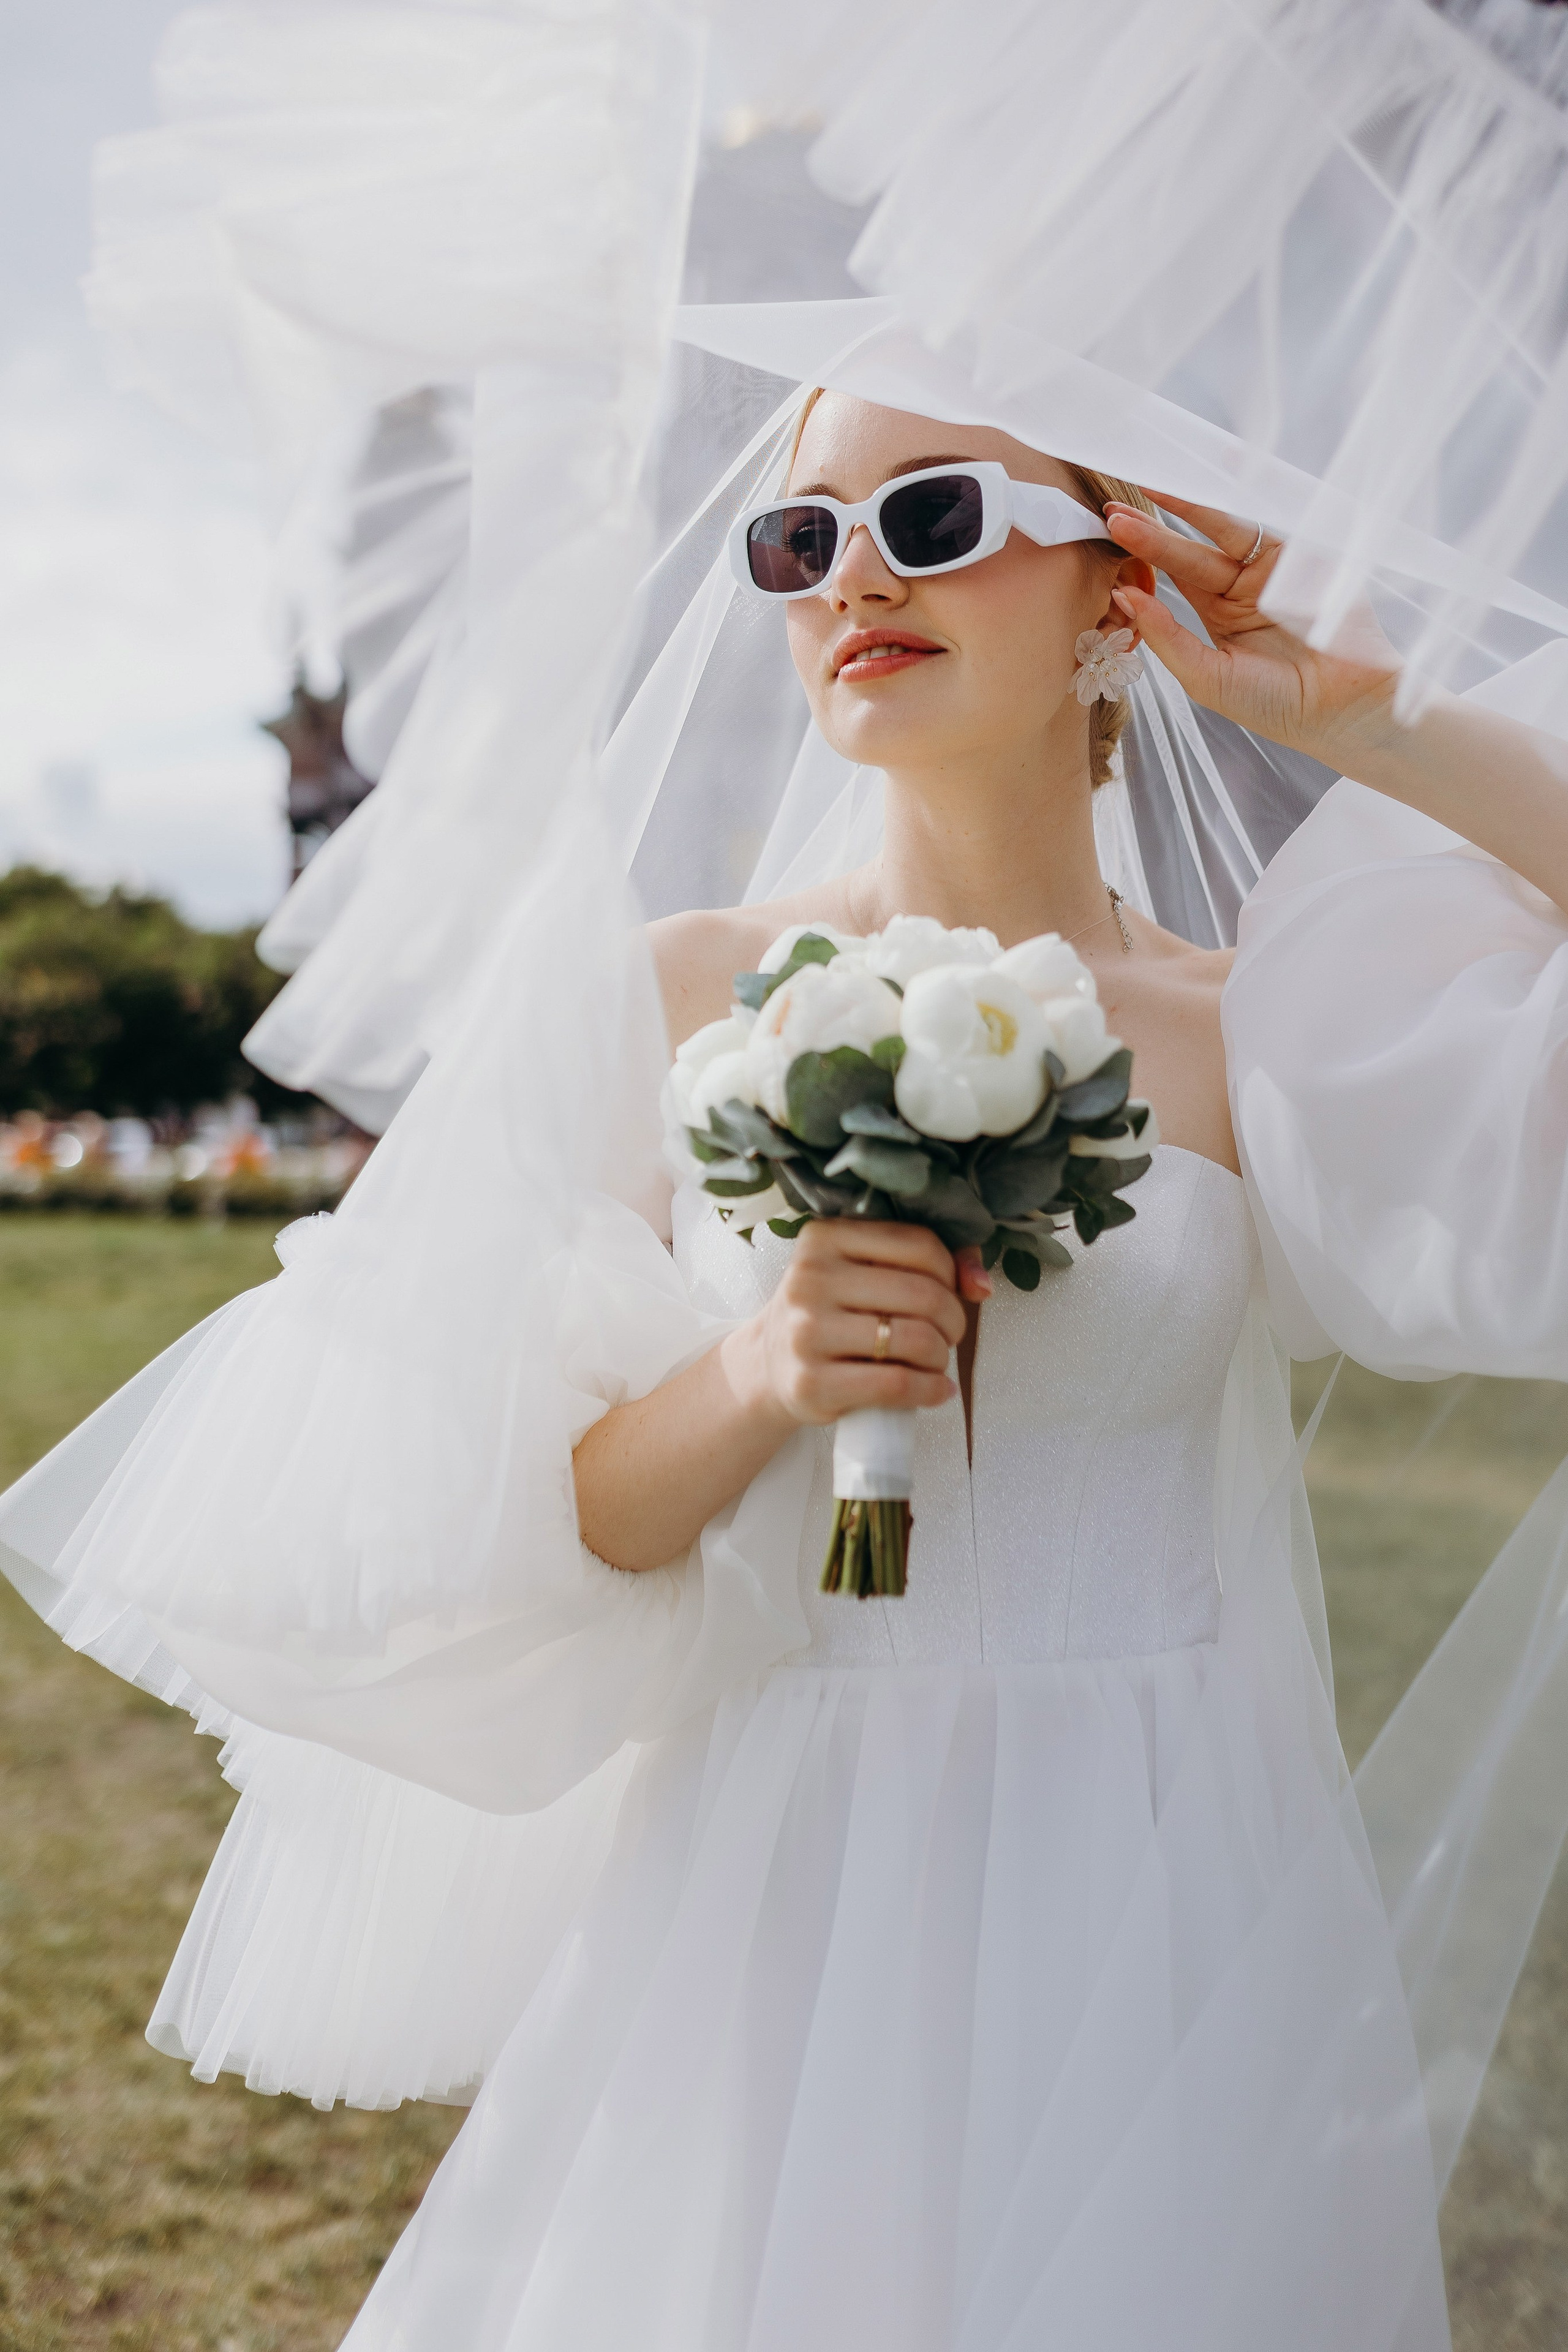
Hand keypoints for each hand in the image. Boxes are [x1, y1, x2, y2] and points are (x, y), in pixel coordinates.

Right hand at [724, 1221, 980, 1433]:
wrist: (769, 1365)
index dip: (950, 1274)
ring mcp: (806, 1332)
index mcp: (825, 1237)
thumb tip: (982, 1285)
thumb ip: (929, 1264)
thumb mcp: (864, 1273)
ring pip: (914, 1340)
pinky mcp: (811, 1383)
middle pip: (923, 1294)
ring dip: (942, 1357)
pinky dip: (931, 1390)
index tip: (948, 1295)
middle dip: (954, 1321)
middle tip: (949, 1336)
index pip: (919, 1245)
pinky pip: (896, 1384)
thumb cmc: (833, 1312)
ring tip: (936, 1362)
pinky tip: (936, 1390)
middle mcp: (810, 1278)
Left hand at [1103, 494, 1402, 770]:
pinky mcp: (1301, 556)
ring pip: (1223, 530)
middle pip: (1190, 550)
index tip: (1106, 537)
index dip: (1141, 556)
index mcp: (1217, 612)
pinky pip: (1269, 521)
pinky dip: (1245, 499)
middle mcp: (1241, 585)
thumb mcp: (1205, 676)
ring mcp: (1271, 568)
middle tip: (1111, 512)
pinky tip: (1221, 475)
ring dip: (1189, 509)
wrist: (1339, 708)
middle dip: (1153, 530)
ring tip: (1152, 490)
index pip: (1173, 575)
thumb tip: (1125, 595)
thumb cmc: (1272, 703)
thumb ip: (1166, 635)